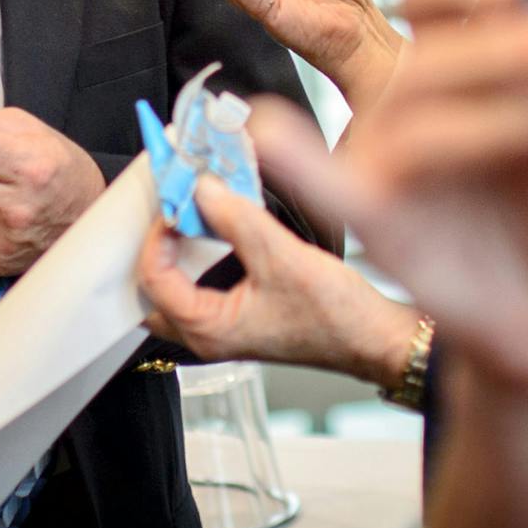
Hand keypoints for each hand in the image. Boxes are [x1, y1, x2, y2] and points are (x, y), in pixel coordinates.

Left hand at [135, 177, 419, 384]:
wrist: (374, 338)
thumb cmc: (336, 314)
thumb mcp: (282, 256)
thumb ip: (237, 218)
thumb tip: (203, 188)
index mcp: (209, 331)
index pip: (154, 278)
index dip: (159, 235)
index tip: (178, 200)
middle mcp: (208, 336)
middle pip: (153, 291)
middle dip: (157, 247)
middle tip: (172, 208)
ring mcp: (224, 329)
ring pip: (177, 290)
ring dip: (177, 252)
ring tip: (188, 214)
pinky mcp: (241, 318)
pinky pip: (201, 288)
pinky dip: (199, 258)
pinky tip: (216, 229)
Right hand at [248, 0, 527, 397]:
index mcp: (477, 67)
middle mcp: (425, 100)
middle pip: (439, 48)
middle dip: (507, 45)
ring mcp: (397, 160)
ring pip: (420, 116)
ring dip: (497, 113)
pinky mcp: (381, 224)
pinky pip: (330, 188)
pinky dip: (300, 160)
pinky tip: (270, 129)